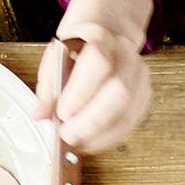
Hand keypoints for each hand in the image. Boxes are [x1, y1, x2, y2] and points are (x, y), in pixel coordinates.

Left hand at [34, 0, 154, 152]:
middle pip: (119, 93)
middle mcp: (126, 58)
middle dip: (91, 122)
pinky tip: (89, 142)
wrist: (104, 40)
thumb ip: (48, 88)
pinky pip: (129, 126)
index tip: (62, 113)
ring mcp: (139, 79)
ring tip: (75, 143)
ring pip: (127, 115)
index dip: (80, 92)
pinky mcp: (143, 99)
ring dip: (98, 136)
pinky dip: (107, 139)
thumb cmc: (77, 52)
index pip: (98, 63)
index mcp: (101, 40)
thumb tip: (41, 114)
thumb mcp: (55, 61)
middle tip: (68, 136)